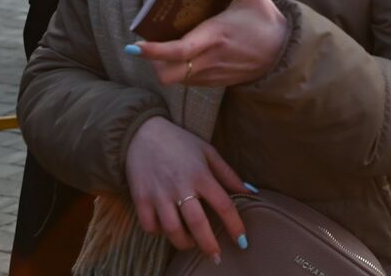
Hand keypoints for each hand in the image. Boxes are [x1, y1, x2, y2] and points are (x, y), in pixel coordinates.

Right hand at [125, 116, 248, 261]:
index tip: (242, 241)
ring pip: (172, 229)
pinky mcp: (140, 198)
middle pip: (197, 223)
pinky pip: (150, 226)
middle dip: (208, 244)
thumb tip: (251, 192)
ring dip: (184, 242)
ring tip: (192, 243)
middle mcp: (180, 186)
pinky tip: (167, 229)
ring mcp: (158, 194)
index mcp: (200, 174)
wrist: (143, 133)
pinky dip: (159, 233)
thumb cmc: (180, 143)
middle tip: (216, 257)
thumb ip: (228, 174)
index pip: (223, 204)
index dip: (235, 225)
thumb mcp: (208, 152)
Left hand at [134, 0, 288, 87]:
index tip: (135, 45)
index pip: (177, 50)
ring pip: (176, 79)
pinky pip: (189, 81)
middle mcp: (209, 59)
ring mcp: (212, 74)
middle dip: (154, 62)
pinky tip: (188, 55)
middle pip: (167, 73)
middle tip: (152, 45)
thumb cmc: (266, 22)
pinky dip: (181, 70)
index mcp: (215, 36)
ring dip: (166, 66)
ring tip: (169, 47)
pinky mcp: (216, 82)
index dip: (153, 51)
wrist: (284, 54)